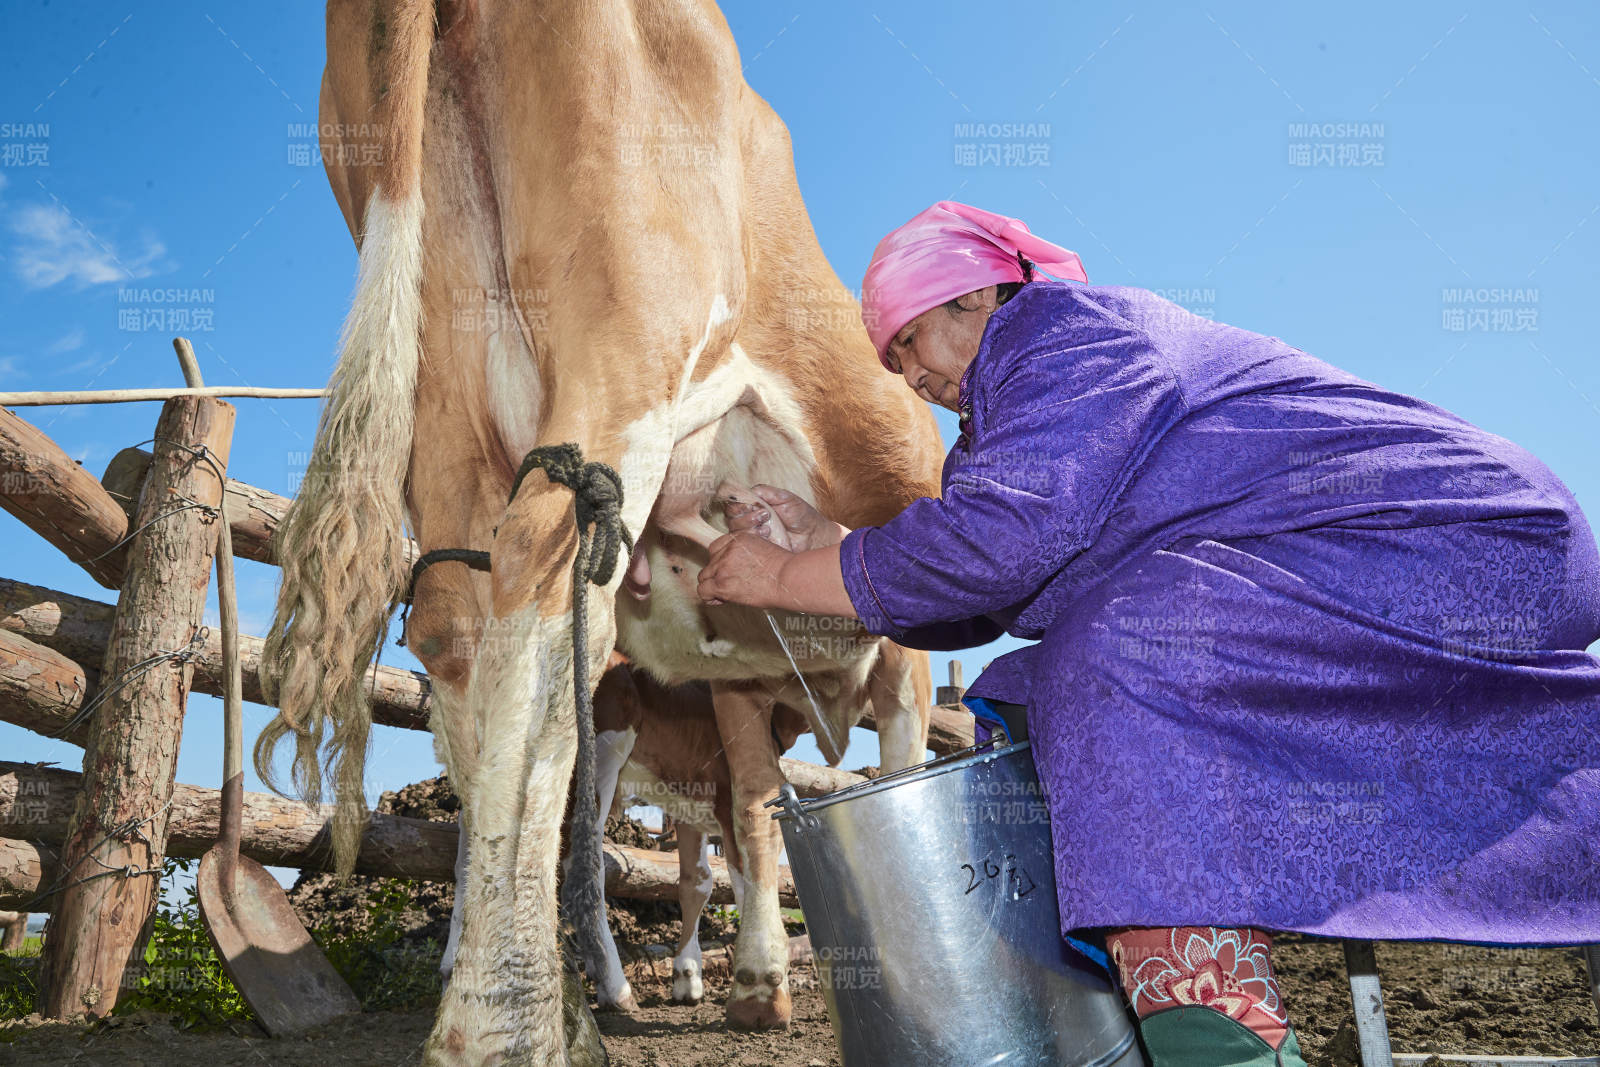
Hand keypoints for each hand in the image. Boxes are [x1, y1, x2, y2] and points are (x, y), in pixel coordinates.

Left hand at [697, 530, 793, 607]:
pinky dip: (709, 597)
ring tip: (727, 594)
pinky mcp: (721, 583)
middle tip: (731, 585)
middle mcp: (727, 550)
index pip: (716, 547)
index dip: (720, 561)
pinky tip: (720, 600)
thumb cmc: (784, 570)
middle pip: (710, 562)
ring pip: (704, 576)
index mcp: (739, 538)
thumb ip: (745, 554)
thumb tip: (738, 569)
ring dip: (713, 586)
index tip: (729, 571)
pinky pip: (703, 591)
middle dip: (718, 575)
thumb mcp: (763, 550)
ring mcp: (723, 566)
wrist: (788, 578)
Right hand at [723, 484, 846, 550]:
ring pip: (736, 531)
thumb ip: (765, 491)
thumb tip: (748, 491)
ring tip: (768, 525)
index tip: (752, 504)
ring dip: (749, 526)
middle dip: (745, 515)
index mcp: (753, 505)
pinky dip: (754, 537)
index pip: (733, 503)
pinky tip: (768, 534)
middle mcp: (749, 520)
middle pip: (731, 518)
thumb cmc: (799, 514)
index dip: (738, 503)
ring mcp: (752, 535)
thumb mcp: (783, 497)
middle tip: (765, 514)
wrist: (812, 534)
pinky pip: (744, 544)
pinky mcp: (757, 548)